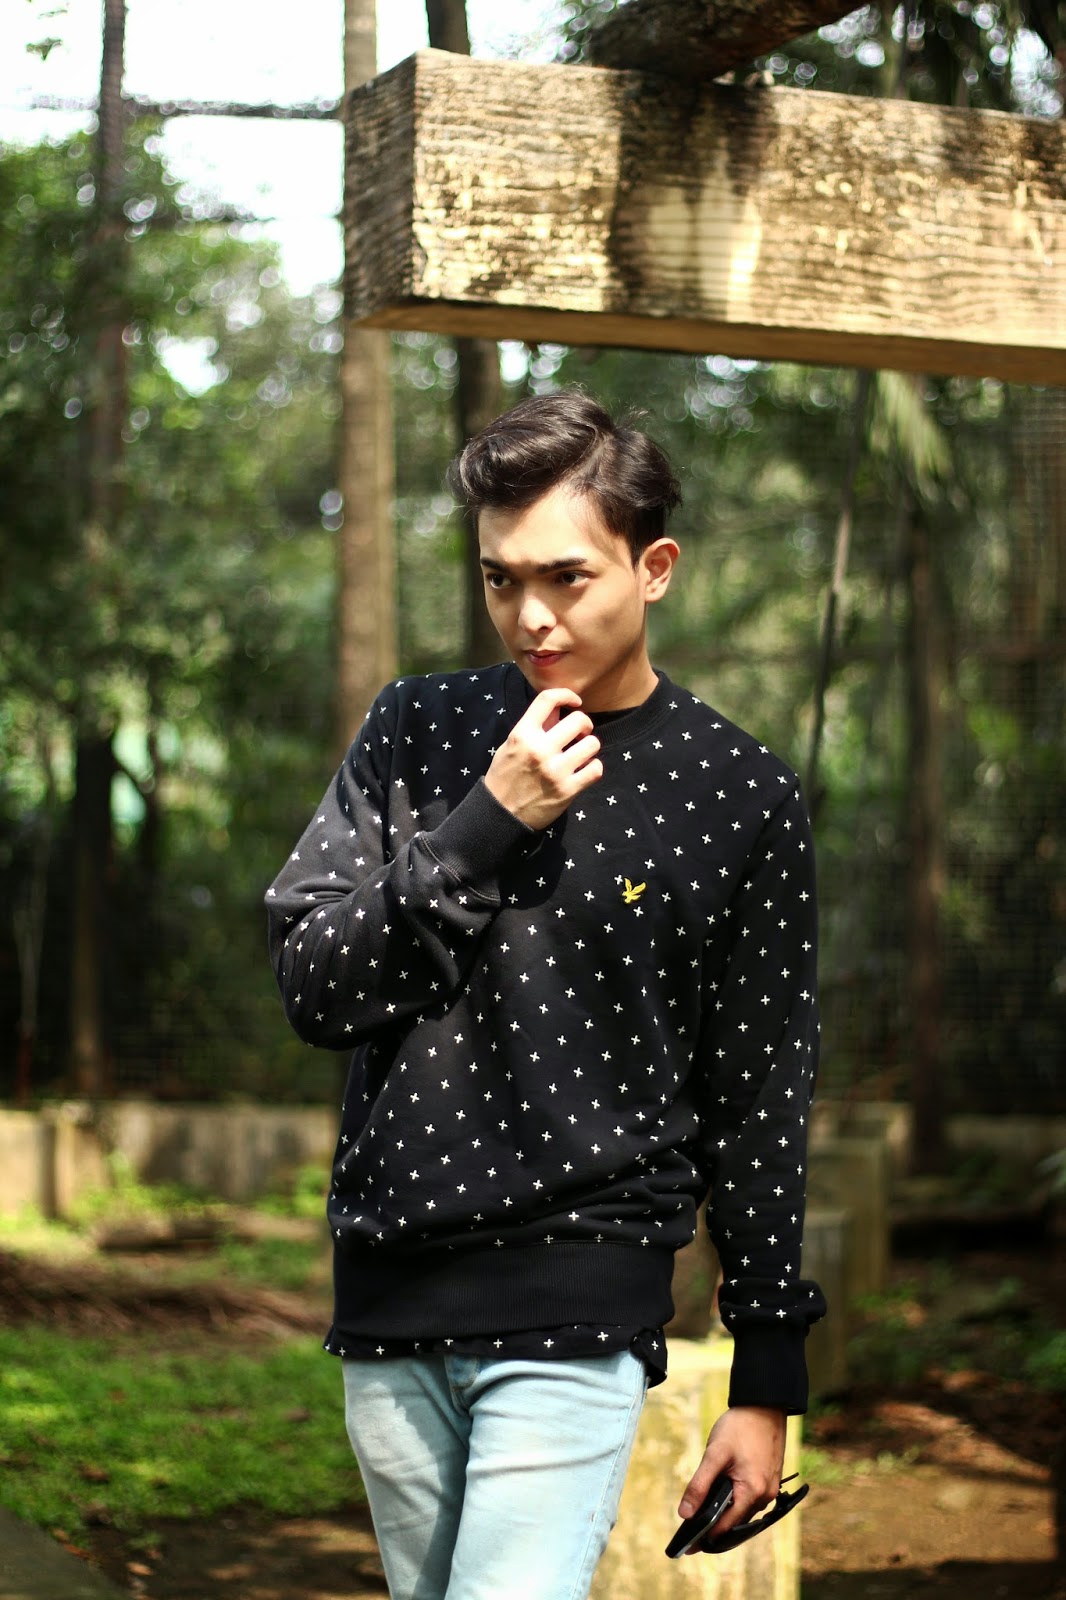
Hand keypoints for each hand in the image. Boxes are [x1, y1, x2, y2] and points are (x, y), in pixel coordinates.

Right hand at [484, 688, 602, 830]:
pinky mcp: (567, 790)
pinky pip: (596, 769)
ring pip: (592, 744)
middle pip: (578, 720)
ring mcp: (555, 770)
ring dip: (589, 747)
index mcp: (522, 734)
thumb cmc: (506, 776)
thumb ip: (535, 727)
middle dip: (584, 724)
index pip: (548, 699)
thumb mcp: (512, 745)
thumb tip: (560, 710)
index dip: (566, 694)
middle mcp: (540, 749)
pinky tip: (584, 770)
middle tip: (580, 733)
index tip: (575, 702)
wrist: (500, 813)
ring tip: (581, 753)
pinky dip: (593, 768)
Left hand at [678, 1406, 786, 1549]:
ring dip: (726, 1515)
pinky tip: (722, 1497)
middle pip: (736, 1522)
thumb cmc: (740, 1427)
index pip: (726, 1527)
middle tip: (692, 1533)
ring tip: (703, 1516)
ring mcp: (770, 1489)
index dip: (707, 1537)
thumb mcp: (714, 1454)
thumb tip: (685, 1514)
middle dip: (715, 1528)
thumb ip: (699, 1485)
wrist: (765, 1405)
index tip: (689, 1546)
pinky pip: (751, 1500)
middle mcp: (765, 1496)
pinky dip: (736, 1503)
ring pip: (744, 1512)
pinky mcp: (770, 1480)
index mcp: (752, 1492)